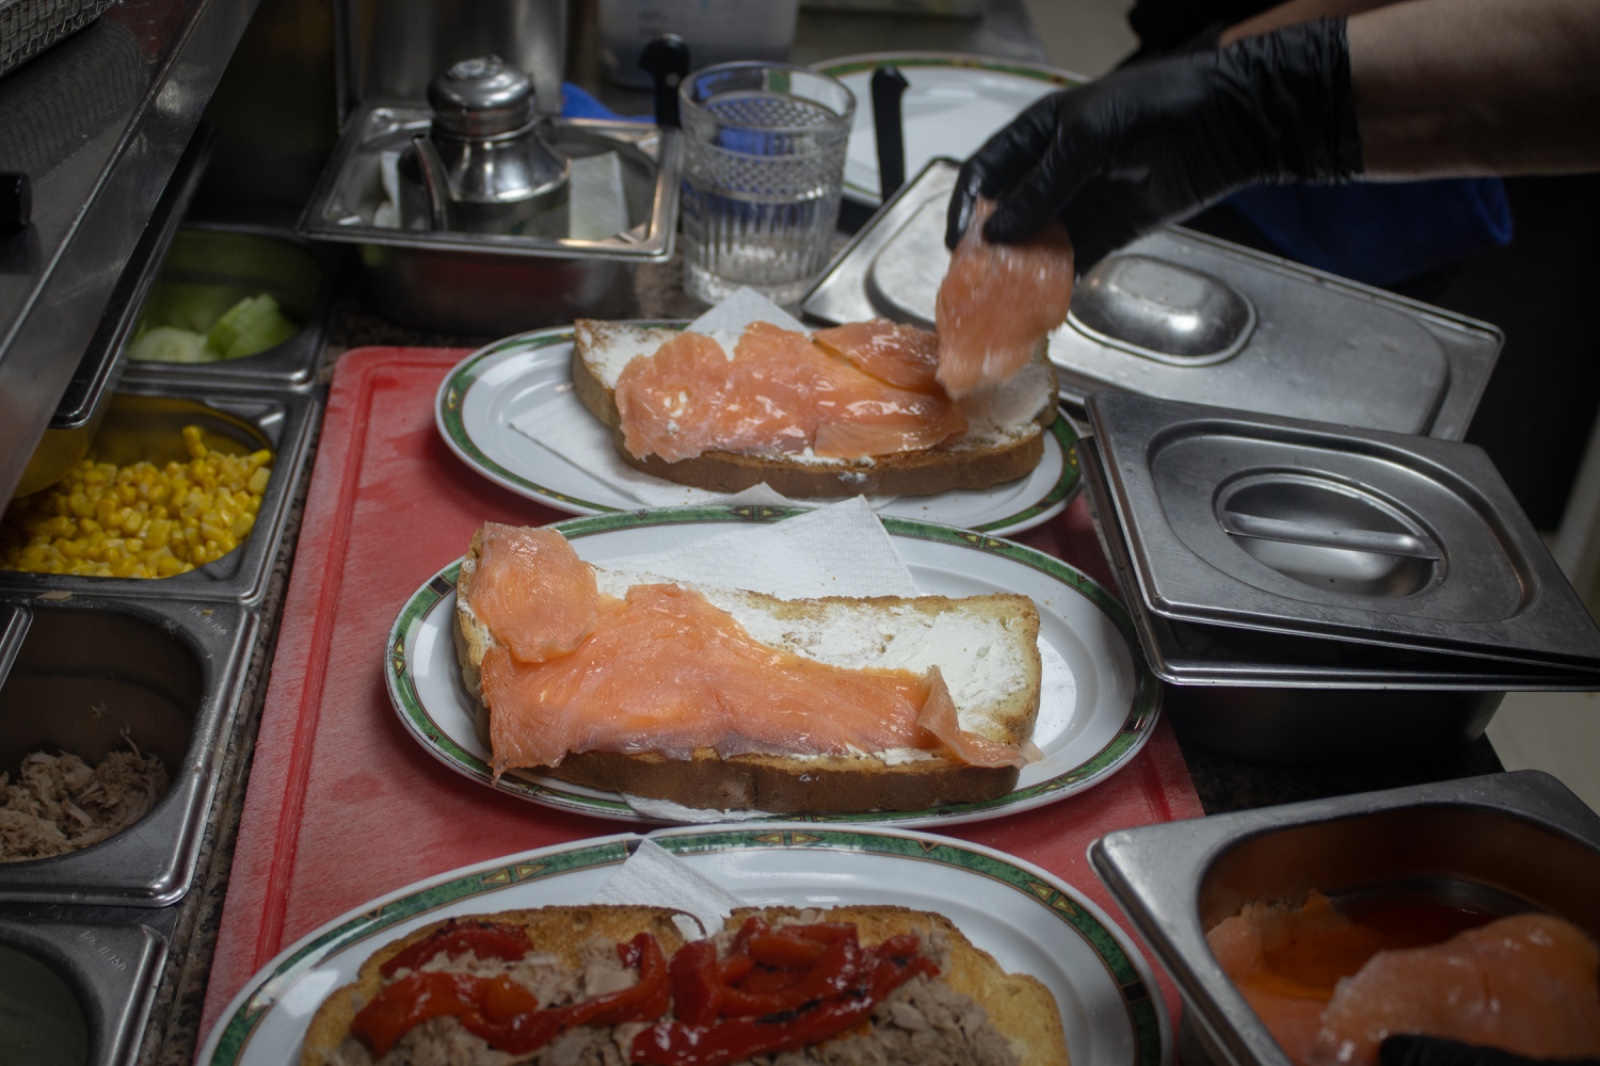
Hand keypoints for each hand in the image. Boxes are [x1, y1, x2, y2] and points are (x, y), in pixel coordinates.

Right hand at [945, 18, 1362, 271]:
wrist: (1226, 123)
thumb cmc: (1154, 108)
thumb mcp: (1088, 138)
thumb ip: (1041, 188)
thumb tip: (996, 234)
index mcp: (1038, 134)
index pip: (986, 173)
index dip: (966, 208)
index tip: (956, 244)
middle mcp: (1053, 170)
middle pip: (1007, 215)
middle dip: (989, 248)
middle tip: (975, 284)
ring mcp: (1082, 202)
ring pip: (1037, 243)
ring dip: (1021, 271)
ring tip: (1004, 302)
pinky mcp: (1110, 230)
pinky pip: (1074, 261)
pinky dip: (1058, 283)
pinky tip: (1044, 303)